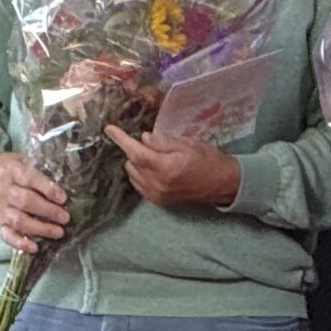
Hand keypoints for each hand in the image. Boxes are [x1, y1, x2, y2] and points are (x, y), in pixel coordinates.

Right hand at [0, 152, 69, 254]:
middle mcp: (5, 190)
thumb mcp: (21, 159)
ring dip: (40, 228)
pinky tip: (35, 248)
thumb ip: (40, 167)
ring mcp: (1, 208)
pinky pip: (7, 235)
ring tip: (58, 232)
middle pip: (25, 202)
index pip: (29, 179)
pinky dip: (20, 243)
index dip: (46, 188)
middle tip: (65, 218)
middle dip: (48, 211)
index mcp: (12, 171)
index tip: (63, 197)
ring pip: (18, 221)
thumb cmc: (8, 167)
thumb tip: (67, 176)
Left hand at [103, 124, 241, 210]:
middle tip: (152, 144)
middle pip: (132, 163)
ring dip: (137, 163)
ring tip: (156, 157)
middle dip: (135, 150)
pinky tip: (154, 169)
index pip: (136, 152)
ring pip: (133, 174)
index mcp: (165, 168)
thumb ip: (163, 142)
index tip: (109, 129)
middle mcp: (157, 184)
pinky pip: (139, 185)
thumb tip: (144, 138)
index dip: (121, 139)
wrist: (222, 184)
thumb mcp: (188, 144)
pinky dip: (141, 174)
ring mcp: (157, 195)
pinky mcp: (158, 201)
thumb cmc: (208, 160)